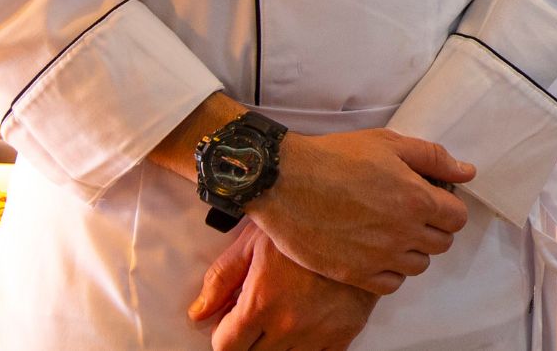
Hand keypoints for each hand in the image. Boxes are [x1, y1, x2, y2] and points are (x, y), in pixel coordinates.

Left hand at [188, 219, 378, 350]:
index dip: (223, 335)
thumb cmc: (301, 225)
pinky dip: (306, 349)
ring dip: (275, 345)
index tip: (230, 322)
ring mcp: (319, 332)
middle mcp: (289, 324)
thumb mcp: (251, 243)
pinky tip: (305, 327)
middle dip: (247, 342)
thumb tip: (198, 314)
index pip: (225, 347)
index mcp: (262, 302)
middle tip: (255, 318)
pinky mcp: (344, 333)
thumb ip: (220, 280)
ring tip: (280, 318)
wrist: (358, 219)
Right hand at [248, 129, 472, 294]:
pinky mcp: (353, 273)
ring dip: (413, 250)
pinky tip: (377, 253)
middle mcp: (402, 233)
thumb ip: (434, 159)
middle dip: (433, 227)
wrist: (284, 180)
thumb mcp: (390, 144)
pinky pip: (390, 285)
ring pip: (418, 266)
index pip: (458, 218)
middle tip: (412, 214)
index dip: (449, 207)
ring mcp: (378, 256)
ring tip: (393, 232)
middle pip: (441, 243)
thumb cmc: (335, 158)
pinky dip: (390, 272)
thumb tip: (467, 172)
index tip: (433, 200)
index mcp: (417, 200)